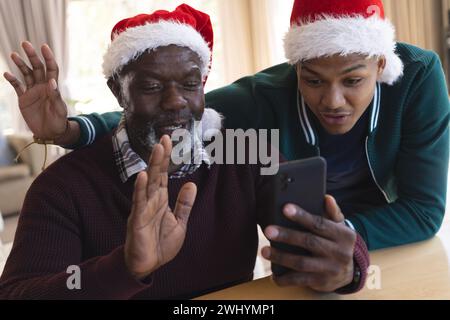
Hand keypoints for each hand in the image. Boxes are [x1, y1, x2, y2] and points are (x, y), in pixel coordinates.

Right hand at [3, 41, 73, 143]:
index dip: (48, 58)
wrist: (51, 133)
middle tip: (25, 43)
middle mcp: (42, 86)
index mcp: (52, 87)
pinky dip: (12, 80)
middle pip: (37, 67)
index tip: (44, 46)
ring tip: (14, 54)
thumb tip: (51, 81)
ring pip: (26, 74)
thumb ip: (55, 95)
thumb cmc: (59, 121)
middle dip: (32, 56)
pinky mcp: (24, 99)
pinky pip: (17, 86)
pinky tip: (7, 73)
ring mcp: (32, 91)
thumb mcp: (59, 109)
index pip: (51, 69)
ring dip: (20, 64)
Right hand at [124, 135, 196, 279]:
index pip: (163, 175)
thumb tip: (191, 184)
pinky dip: (141, 189)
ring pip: (148, 183)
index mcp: (160, 200)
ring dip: (152, 166)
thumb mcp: (179, 222)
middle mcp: (151, 201)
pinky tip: (143, 176)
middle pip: (156, 174)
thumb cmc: (161, 244)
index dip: (166, 158)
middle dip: (160, 156)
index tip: (169, 141)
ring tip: (157, 149)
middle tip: (164, 138)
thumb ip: (184, 204)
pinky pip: (139, 203)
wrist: (148, 265)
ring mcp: (143, 209)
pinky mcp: (137, 220)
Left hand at [262, 195, 355, 291]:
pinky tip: (273, 275)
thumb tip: (326, 197)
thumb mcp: (339, 227)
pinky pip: (300, 281)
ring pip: (302, 263)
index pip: (320, 223)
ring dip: (281, 257)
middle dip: (287, 236)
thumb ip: (332, 212)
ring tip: (265, 251)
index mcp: (343, 235)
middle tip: (268, 230)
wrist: (351, 272)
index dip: (302, 216)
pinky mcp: (322, 282)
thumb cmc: (338, 243)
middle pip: (309, 242)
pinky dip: (285, 279)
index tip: (285, 208)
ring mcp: (330, 269)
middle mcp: (339, 252)